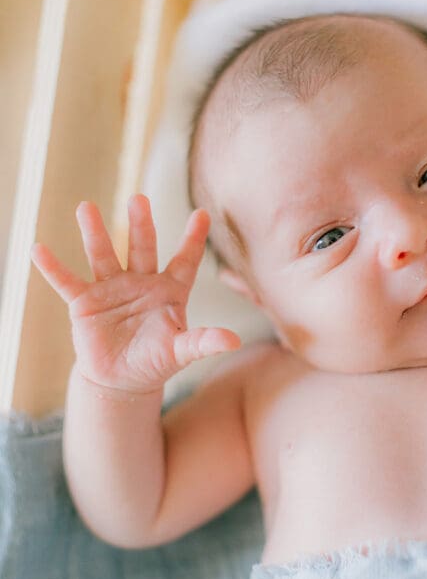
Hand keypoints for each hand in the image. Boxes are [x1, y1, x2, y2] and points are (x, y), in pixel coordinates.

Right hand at [31, 195, 240, 393]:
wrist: (122, 379)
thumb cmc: (156, 360)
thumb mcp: (181, 351)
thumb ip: (204, 342)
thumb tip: (234, 341)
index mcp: (169, 290)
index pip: (185, 261)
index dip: (193, 239)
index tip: (203, 214)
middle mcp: (140, 282)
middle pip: (142, 248)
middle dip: (140, 225)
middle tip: (139, 199)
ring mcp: (111, 289)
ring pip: (103, 255)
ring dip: (94, 233)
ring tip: (85, 206)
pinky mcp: (85, 303)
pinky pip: (67, 282)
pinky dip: (53, 268)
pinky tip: (40, 249)